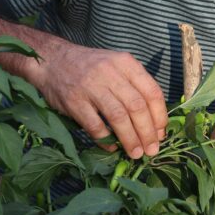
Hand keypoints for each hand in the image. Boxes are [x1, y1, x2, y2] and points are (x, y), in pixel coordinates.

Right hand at [32, 42, 167, 159]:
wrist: (53, 60)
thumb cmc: (91, 66)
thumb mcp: (116, 65)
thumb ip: (134, 86)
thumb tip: (154, 123)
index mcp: (125, 63)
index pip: (151, 91)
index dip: (159, 116)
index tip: (161, 133)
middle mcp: (110, 72)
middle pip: (136, 106)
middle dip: (147, 132)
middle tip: (152, 150)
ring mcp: (91, 87)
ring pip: (118, 117)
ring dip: (130, 139)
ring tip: (136, 154)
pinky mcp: (74, 101)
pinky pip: (95, 125)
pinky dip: (106, 139)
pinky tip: (112, 147)